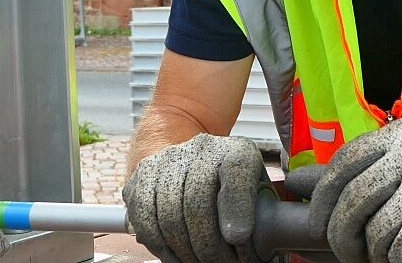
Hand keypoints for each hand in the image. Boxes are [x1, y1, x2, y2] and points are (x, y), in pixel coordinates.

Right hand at [123, 133, 267, 262]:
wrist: (194, 160)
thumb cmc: (232, 188)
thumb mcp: (257, 194)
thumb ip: (260, 211)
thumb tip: (257, 241)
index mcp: (236, 151)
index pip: (235, 169)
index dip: (236, 206)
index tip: (238, 238)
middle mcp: (200, 148)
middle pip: (197, 201)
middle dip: (209, 245)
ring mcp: (167, 160)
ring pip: (169, 213)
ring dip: (185, 250)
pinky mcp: (140, 177)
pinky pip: (145, 219)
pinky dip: (161, 246)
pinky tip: (176, 257)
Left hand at [288, 117, 401, 262]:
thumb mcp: (401, 172)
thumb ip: (351, 175)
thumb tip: (293, 181)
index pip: (345, 162)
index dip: (323, 197)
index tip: (318, 222)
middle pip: (352, 198)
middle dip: (340, 233)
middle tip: (346, 251)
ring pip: (371, 230)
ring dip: (372, 253)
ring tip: (388, 251)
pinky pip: (394, 251)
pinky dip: (395, 261)